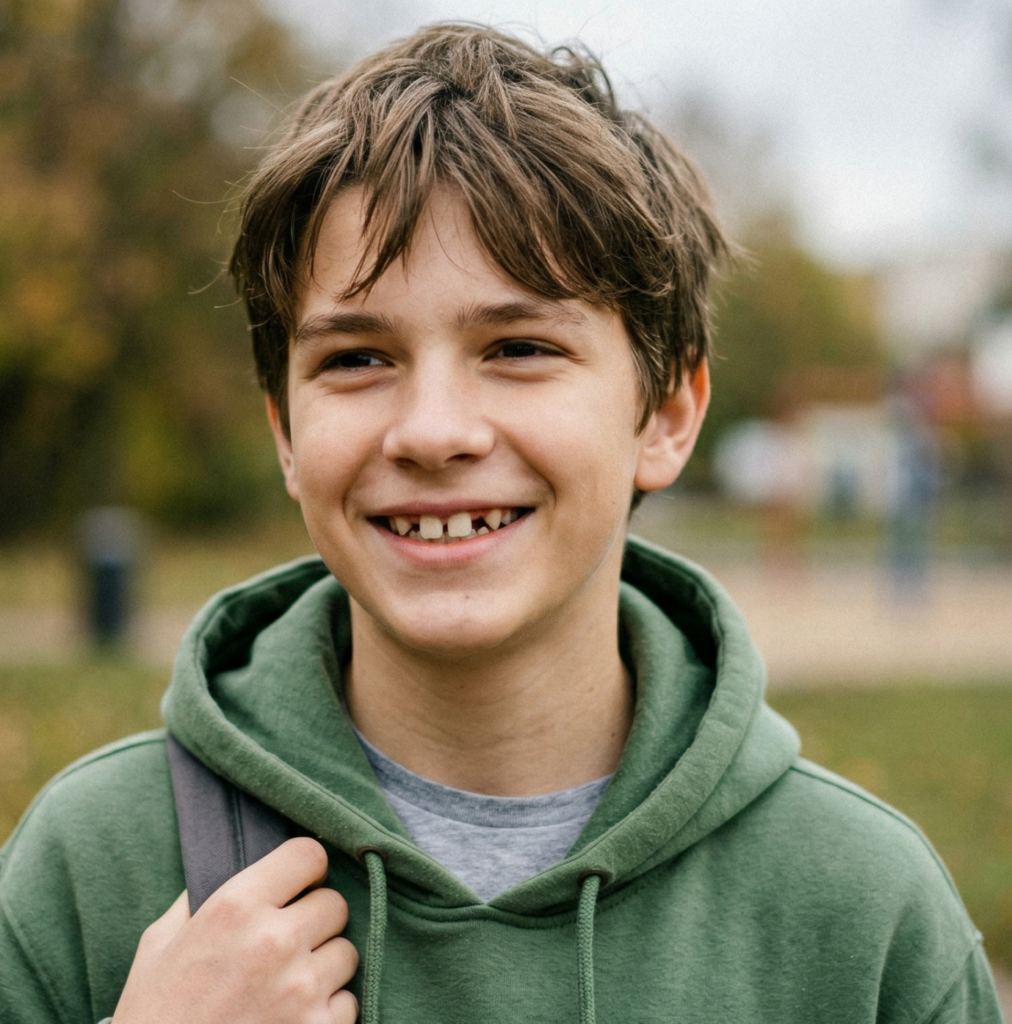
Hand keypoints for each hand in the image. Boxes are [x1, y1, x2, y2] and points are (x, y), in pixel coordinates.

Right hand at [113, 837, 358, 1023]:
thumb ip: (200, 899)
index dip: (305, 868)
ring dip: (324, 964)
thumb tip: (233, 868)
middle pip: (335, 902)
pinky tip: (294, 1016)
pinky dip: (328, 1008)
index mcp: (235, 908)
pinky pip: (349, 1001)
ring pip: (346, 951)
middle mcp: (274, 941)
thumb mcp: (160, 945)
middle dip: (315, 918)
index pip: (308, 855)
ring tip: (289, 983)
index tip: (298, 883)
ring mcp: (301, 989)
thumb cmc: (152, 1016)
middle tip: (289, 939)